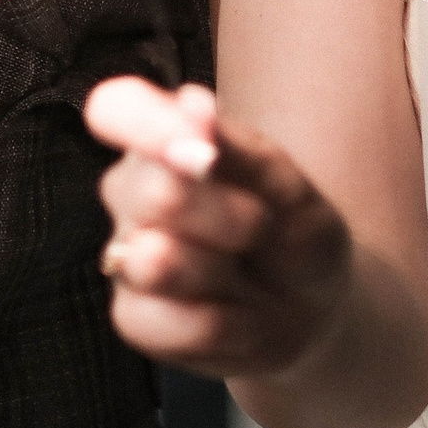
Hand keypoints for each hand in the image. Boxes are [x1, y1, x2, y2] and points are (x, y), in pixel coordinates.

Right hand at [83, 76, 351, 382]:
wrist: (312, 304)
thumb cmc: (292, 226)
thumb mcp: (282, 182)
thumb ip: (231, 145)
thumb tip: (190, 105)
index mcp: (158, 137)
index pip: (116, 109)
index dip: (147, 126)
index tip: (207, 153)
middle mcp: (128, 190)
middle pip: (157, 195)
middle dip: (231, 218)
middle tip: (261, 225)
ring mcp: (123, 256)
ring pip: (159, 264)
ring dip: (226, 271)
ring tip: (243, 269)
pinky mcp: (131, 318)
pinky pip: (173, 321)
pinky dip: (226, 322)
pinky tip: (236, 311)